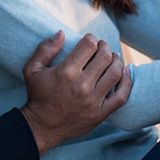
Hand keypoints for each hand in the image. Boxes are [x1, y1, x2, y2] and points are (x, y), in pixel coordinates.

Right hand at [19, 31, 132, 153]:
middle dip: (105, 47)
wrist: (42, 127)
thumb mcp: (32, 69)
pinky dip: (127, 82)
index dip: (91, 38)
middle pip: (105, 57)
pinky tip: (125, 72)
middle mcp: (81, 85)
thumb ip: (45, 49)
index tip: (90, 40)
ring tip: (114, 57)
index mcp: (66, 72)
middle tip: (102, 47)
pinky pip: (121, 96)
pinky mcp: (100, 114)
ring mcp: (93, 101)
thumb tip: (62, 33)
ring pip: (115, 73)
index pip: (89, 45)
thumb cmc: (38, 96)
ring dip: (117, 61)